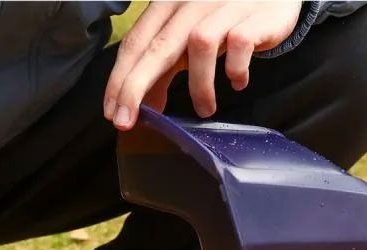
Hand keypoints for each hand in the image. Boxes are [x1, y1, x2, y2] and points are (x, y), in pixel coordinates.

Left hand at [104, 1, 301, 128]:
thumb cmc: (224, 15)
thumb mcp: (187, 36)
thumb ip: (164, 68)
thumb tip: (146, 107)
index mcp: (168, 3)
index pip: (135, 42)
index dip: (119, 79)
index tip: (112, 113)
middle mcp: (191, 0)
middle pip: (157, 46)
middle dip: (135, 87)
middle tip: (126, 121)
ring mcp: (223, 4)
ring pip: (200, 45)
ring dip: (199, 86)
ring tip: (204, 110)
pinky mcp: (254, 14)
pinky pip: (239, 46)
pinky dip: (235, 71)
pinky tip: (237, 83)